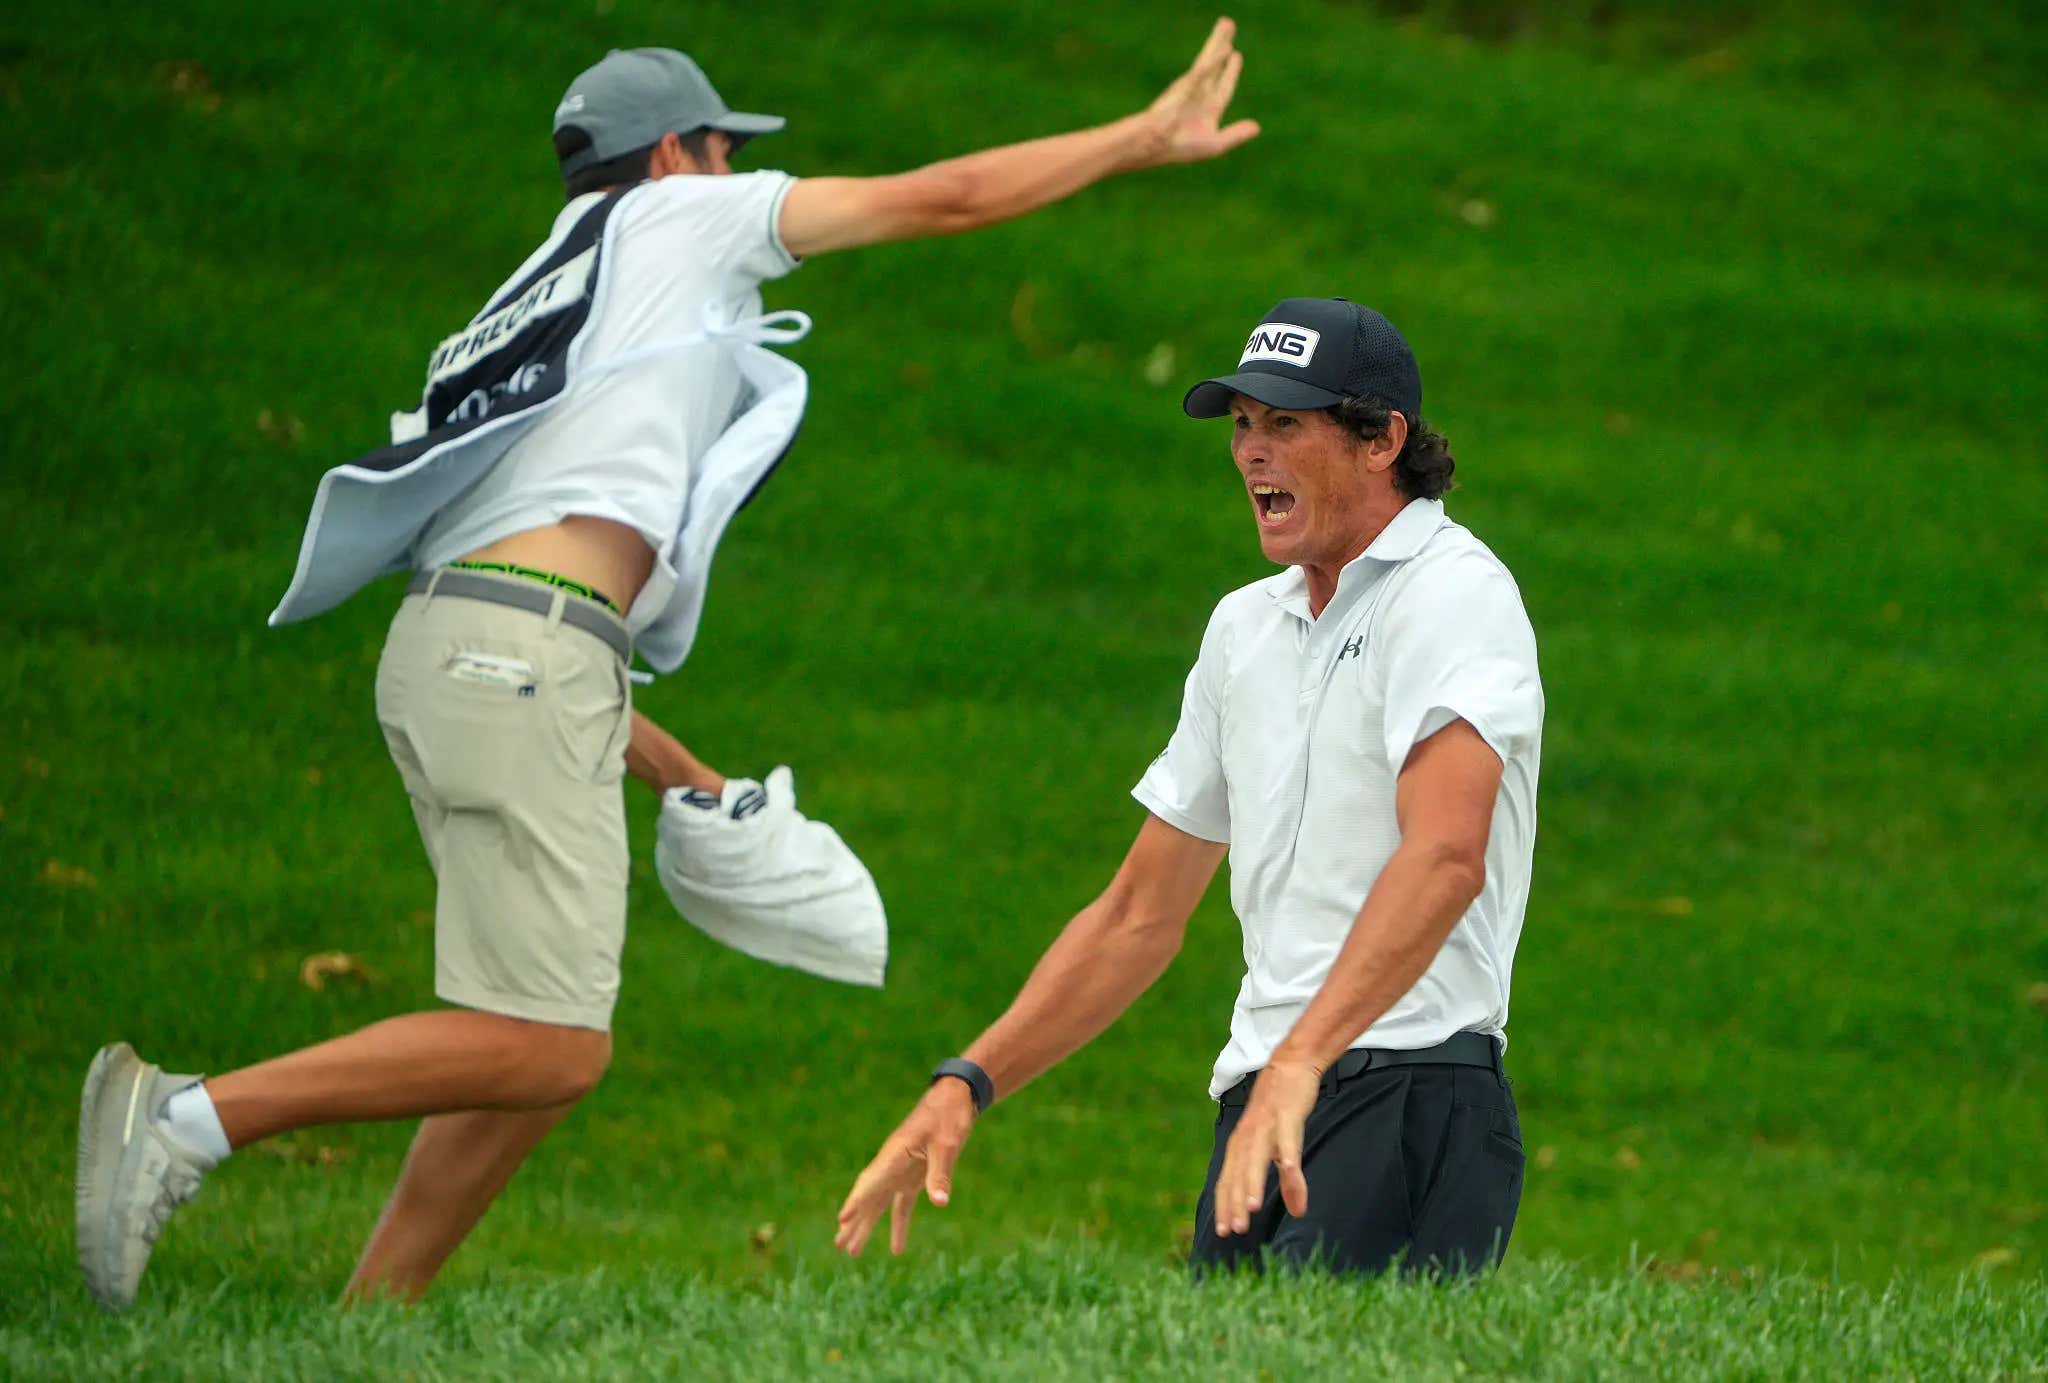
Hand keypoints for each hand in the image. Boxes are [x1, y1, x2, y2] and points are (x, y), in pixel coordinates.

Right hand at [834, 1079, 978, 1255]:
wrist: (954, 1097)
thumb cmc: (948, 1116)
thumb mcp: (947, 1144)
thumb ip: (940, 1173)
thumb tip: (939, 1203)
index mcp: (894, 1154)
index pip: (871, 1181)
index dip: (857, 1201)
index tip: (842, 1219)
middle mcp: (892, 1164)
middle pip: (868, 1197)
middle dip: (854, 1221)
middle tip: (838, 1245)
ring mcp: (901, 1170)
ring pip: (879, 1203)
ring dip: (867, 1226)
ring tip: (853, 1251)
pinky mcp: (914, 1175)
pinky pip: (901, 1204)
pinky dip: (898, 1224)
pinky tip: (897, 1248)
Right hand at [1143, 17, 1261, 165]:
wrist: (1158, 146)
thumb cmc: (1181, 148)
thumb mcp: (1216, 144)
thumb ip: (1236, 134)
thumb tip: (1257, 127)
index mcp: (1209, 108)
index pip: (1224, 85)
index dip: (1230, 71)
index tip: (1235, 55)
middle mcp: (1200, 93)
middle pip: (1216, 64)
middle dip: (1222, 44)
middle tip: (1228, 24)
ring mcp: (1192, 87)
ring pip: (1209, 59)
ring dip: (1218, 41)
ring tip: (1226, 23)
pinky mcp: (1185, 87)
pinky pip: (1202, 71)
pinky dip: (1214, 61)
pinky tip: (1225, 48)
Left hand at [1211, 1056, 1319, 1236]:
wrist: (1290, 1066)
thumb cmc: (1281, 1109)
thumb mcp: (1283, 1147)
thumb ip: (1288, 1180)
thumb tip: (1298, 1213)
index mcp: (1241, 1146)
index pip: (1228, 1181)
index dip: (1225, 1206)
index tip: (1224, 1232)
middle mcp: (1247, 1138)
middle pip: (1238, 1174)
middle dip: (1235, 1203)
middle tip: (1234, 1230)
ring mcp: (1265, 1126)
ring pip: (1256, 1159)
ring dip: (1252, 1184)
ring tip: (1251, 1209)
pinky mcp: (1286, 1115)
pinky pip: (1286, 1138)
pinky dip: (1287, 1154)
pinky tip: (1290, 1169)